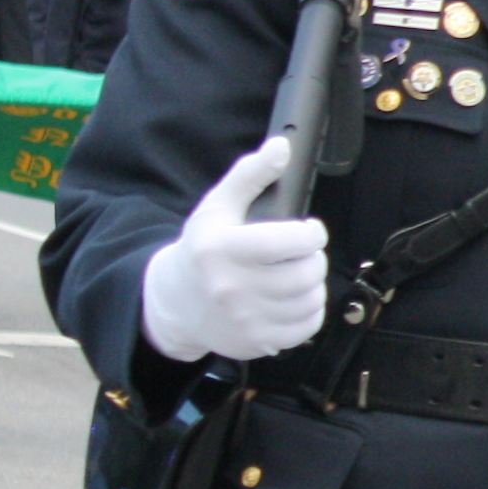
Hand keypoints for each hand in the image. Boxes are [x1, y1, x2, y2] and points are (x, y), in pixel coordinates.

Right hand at [138, 137, 328, 362]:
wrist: (175, 302)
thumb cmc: (202, 250)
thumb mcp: (218, 207)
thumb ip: (250, 174)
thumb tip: (281, 147)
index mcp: (223, 249)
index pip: (290, 241)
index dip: (312, 233)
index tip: (308, 229)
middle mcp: (232, 288)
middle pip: (307, 272)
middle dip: (312, 258)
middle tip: (299, 253)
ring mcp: (245, 319)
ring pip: (312, 299)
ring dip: (312, 284)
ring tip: (293, 275)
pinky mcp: (258, 342)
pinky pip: (308, 326)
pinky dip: (309, 310)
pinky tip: (290, 299)